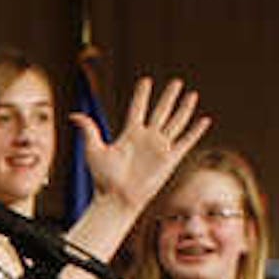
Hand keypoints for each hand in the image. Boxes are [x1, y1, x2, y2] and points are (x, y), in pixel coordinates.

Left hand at [72, 77, 210, 213]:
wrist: (117, 198)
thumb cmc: (103, 178)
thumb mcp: (93, 150)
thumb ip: (89, 130)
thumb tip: (73, 115)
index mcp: (129, 134)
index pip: (137, 108)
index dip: (142, 95)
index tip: (146, 80)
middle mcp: (146, 138)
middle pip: (160, 111)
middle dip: (168, 96)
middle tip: (176, 82)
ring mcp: (159, 147)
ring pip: (175, 122)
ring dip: (184, 109)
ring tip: (191, 94)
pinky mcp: (170, 159)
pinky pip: (186, 141)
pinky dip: (195, 131)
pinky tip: (204, 120)